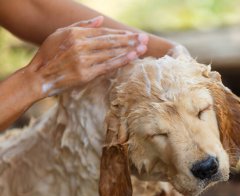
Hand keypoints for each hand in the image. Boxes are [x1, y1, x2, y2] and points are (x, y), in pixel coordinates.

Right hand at [27, 16, 148, 97]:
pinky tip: (132, 58)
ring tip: (143, 48)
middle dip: (129, 40)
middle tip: (144, 39)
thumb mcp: (60, 34)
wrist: (39, 77)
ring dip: (129, 50)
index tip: (133, 35)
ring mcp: (83, 60)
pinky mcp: (85, 74)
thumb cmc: (49, 55)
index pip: (103, 33)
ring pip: (111, 53)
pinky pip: (107, 66)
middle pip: (110, 41)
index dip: (120, 34)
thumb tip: (100, 19)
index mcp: (75, 34)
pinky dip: (121, 61)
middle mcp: (80, 45)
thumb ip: (81, 26)